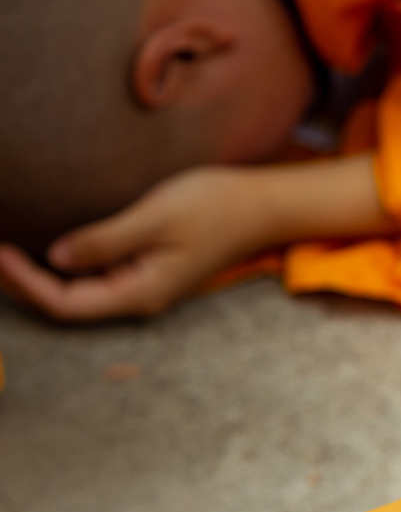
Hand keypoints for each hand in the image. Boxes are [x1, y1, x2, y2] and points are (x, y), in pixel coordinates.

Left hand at [0, 167, 277, 320]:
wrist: (262, 206)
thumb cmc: (215, 206)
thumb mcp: (155, 217)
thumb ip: (104, 240)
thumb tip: (56, 257)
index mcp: (141, 292)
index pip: (66, 303)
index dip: (24, 282)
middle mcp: (140, 297)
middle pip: (66, 305)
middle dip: (20, 284)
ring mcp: (143, 286)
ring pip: (77, 295)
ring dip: (36, 278)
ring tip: (2, 254)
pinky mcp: (146, 270)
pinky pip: (92, 279)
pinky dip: (59, 268)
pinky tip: (40, 249)